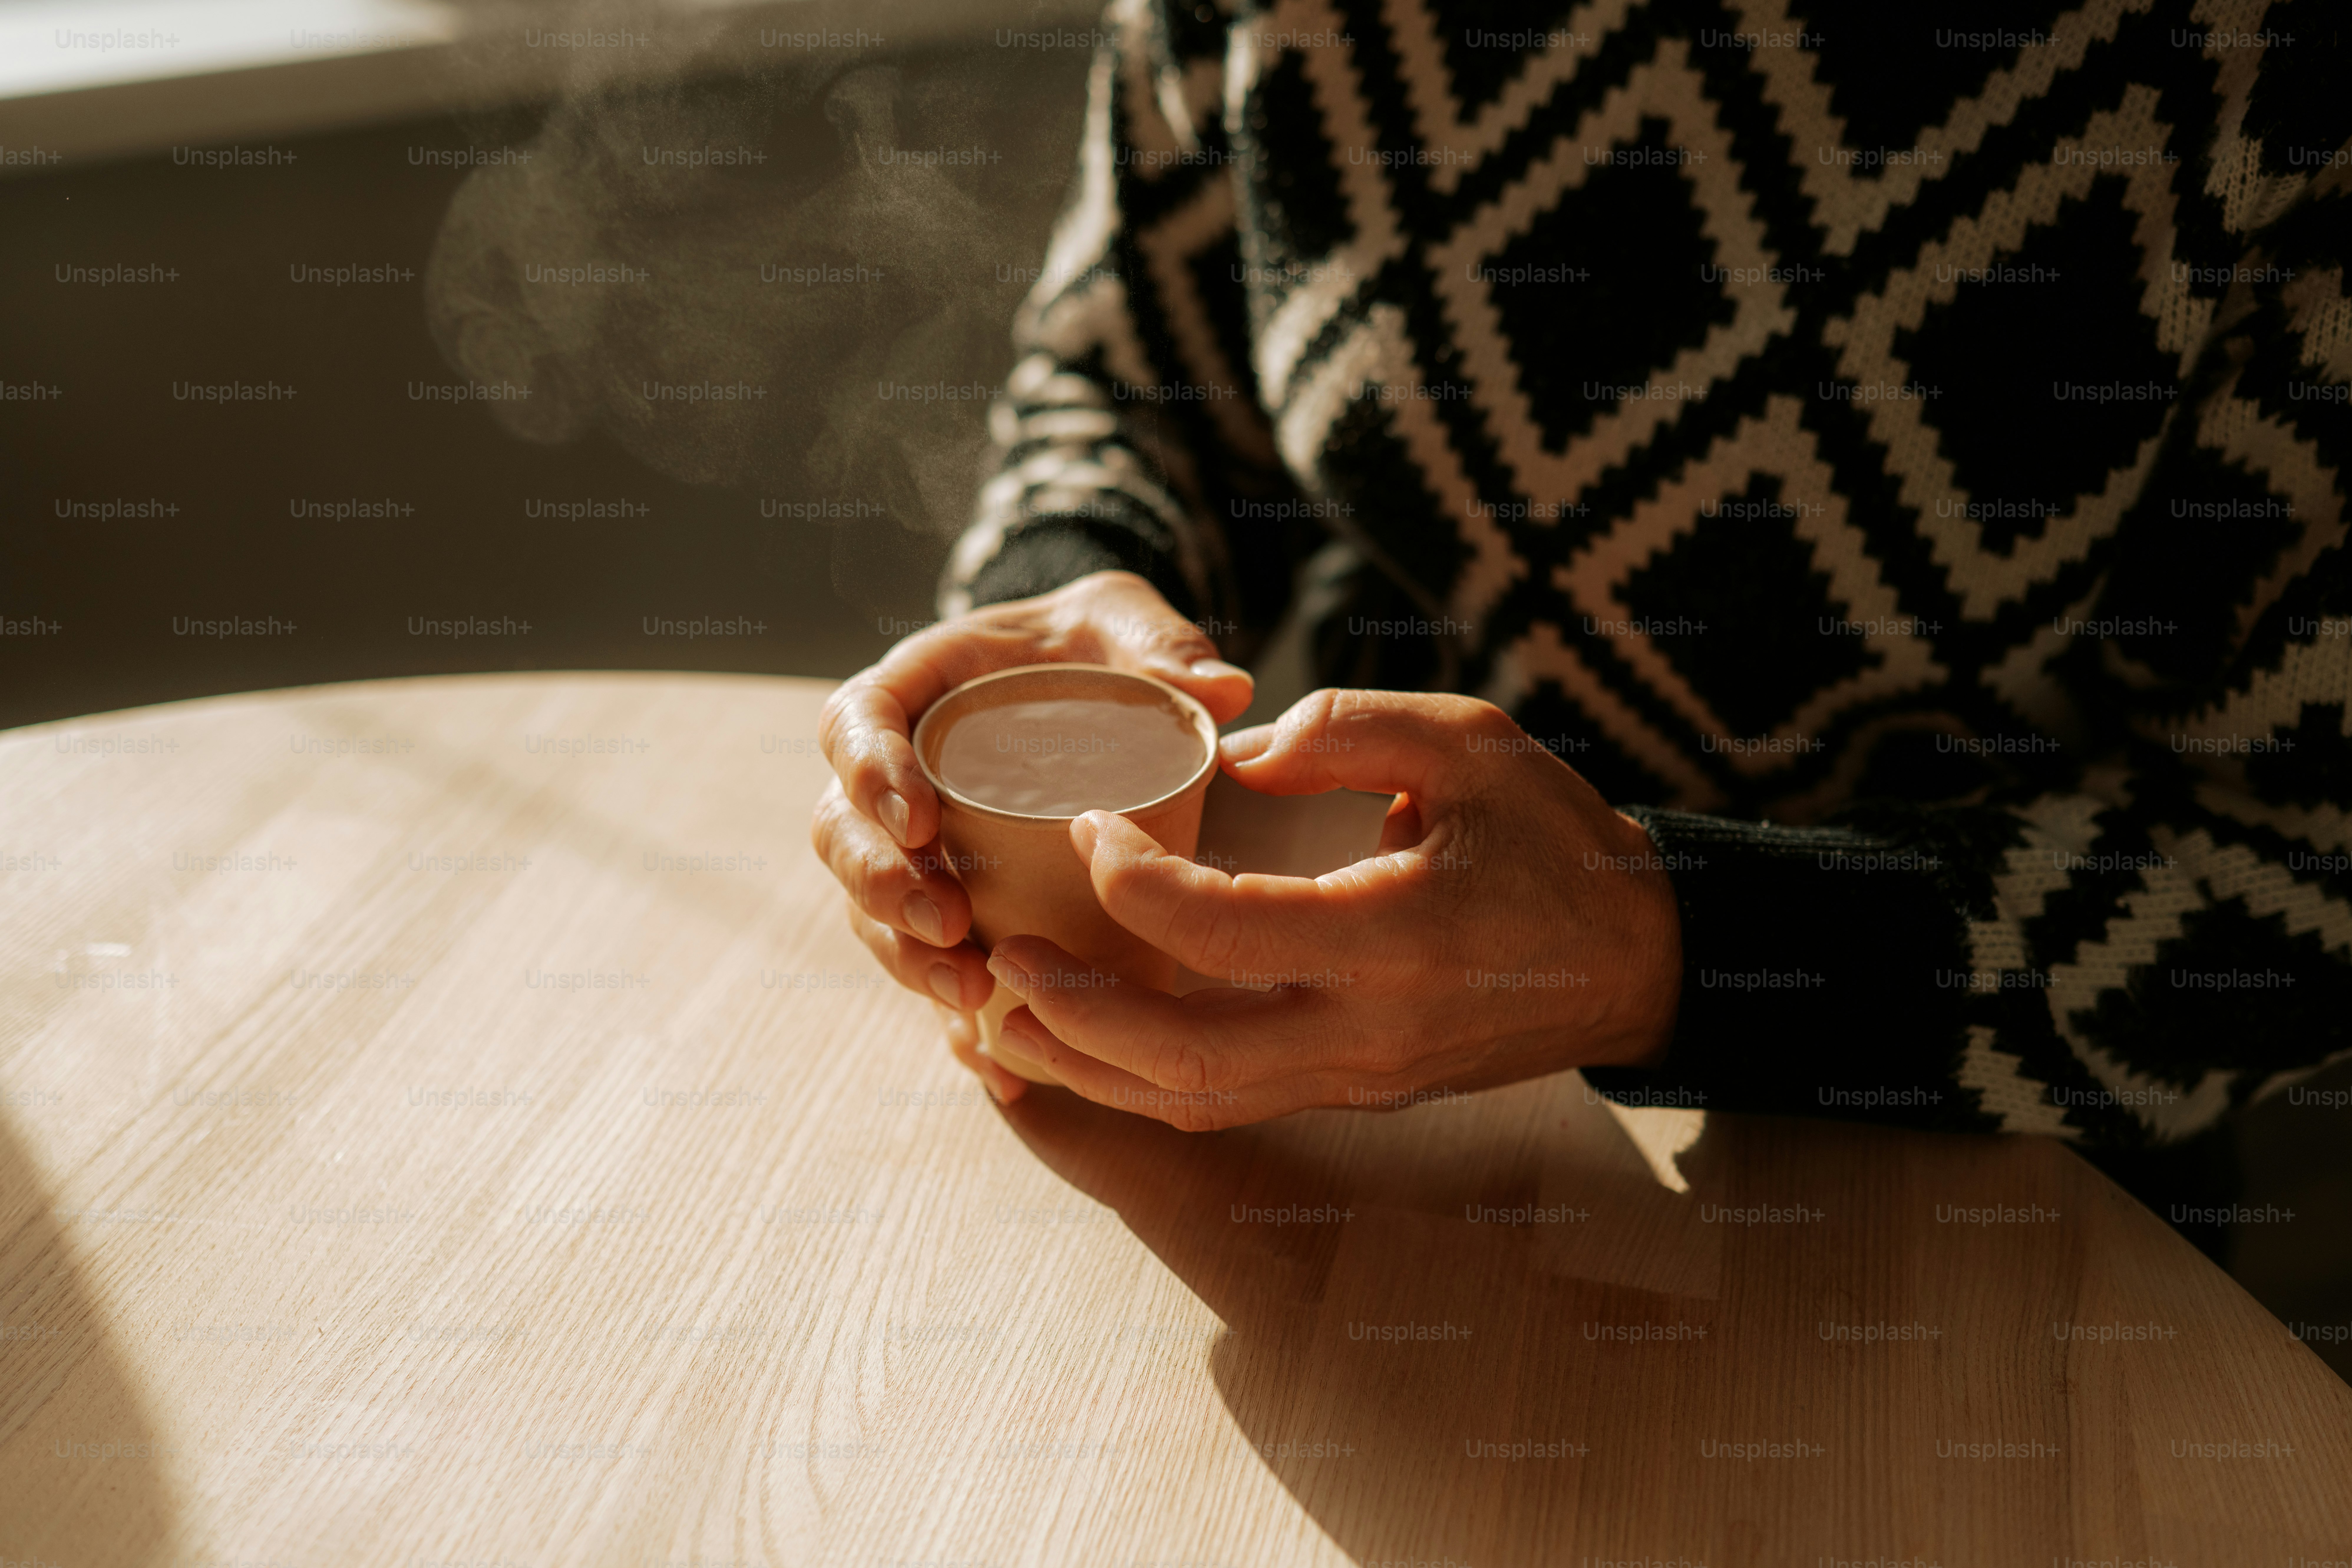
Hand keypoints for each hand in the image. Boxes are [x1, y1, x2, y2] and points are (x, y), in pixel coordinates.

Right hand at [811, 571, 1254, 1101]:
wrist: (1092, 677)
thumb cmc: (1093, 643)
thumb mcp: (1124, 624)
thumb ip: (1163, 646)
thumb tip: (1224, 692)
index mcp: (916, 690)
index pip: (854, 725)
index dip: (871, 775)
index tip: (919, 819)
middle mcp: (893, 774)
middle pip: (843, 833)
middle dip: (884, 888)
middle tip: (950, 927)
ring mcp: (913, 848)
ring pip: (871, 910)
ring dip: (907, 960)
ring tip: (969, 994)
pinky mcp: (950, 906)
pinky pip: (930, 967)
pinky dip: (956, 1024)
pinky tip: (999, 1069)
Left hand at [979, 689, 1682, 1127]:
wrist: (1634, 957)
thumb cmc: (1554, 837)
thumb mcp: (1473, 742)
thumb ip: (1352, 728)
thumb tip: (1237, 752)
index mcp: (1398, 936)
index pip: (1225, 932)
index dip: (1135, 884)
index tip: (1089, 826)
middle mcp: (1370, 1032)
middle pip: (1187, 1056)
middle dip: (1076, 1015)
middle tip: (1001, 955)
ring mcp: (1360, 1079)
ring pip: (1194, 1100)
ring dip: (1087, 1069)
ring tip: (1000, 1017)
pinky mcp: (1353, 1092)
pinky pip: (1227, 1102)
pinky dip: (1139, 1082)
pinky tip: (1078, 1045)